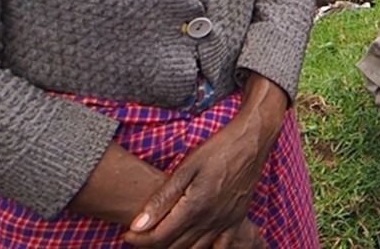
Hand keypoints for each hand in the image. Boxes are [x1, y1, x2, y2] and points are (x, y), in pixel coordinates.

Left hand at [124, 119, 272, 247]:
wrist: (252, 141)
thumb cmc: (218, 149)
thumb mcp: (186, 168)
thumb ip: (161, 199)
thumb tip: (137, 224)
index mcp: (195, 207)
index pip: (159, 237)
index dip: (139, 239)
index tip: (127, 234)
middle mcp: (211, 220)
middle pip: (175, 246)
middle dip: (153, 245)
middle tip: (141, 236)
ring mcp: (226, 222)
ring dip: (175, 248)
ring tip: (161, 239)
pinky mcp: (237, 220)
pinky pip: (221, 247)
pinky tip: (194, 245)